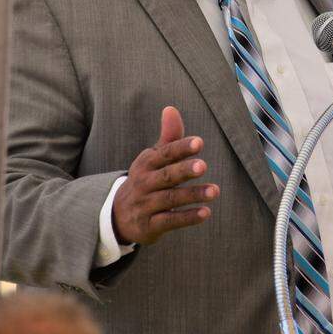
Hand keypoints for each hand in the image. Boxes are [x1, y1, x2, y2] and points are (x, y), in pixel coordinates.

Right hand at [112, 106, 219, 244]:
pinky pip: (169, 221)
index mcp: (146, 163)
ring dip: (192, 194)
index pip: (164, 154)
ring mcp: (146, 205)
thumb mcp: (153, 159)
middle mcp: (144, 183)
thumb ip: (168, 137)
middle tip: (204, 165)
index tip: (199, 142)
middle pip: (166, 176)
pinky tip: (205, 213)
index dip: (180, 148)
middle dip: (184, 170)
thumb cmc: (146, 180)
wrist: (118, 215)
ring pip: (170, 199)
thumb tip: (171, 108)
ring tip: (214, 191)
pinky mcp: (150, 225)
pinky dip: (187, 217)